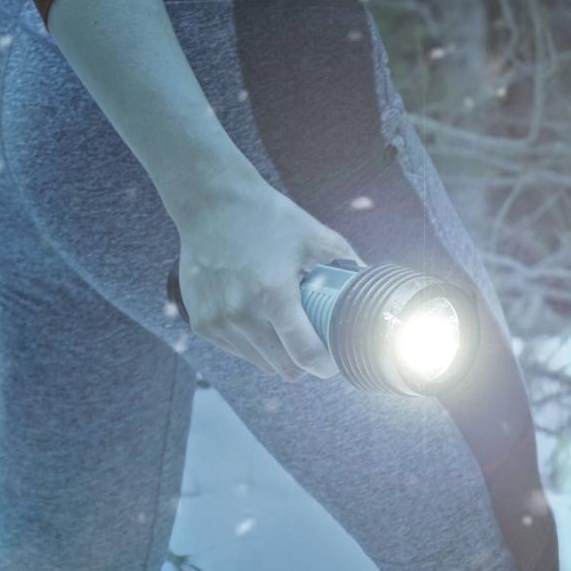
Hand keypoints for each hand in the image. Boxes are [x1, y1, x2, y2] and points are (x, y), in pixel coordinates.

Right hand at [174, 177, 362, 380]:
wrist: (210, 202)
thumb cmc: (263, 215)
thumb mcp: (309, 232)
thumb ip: (344, 258)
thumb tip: (369, 278)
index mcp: (273, 294)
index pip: (305, 355)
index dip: (325, 365)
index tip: (333, 362)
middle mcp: (242, 313)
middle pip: (283, 368)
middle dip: (301, 360)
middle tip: (309, 338)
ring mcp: (218, 321)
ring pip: (258, 361)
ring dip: (274, 351)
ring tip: (280, 320)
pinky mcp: (201, 322)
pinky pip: (235, 349)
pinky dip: (249, 341)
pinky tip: (254, 313)